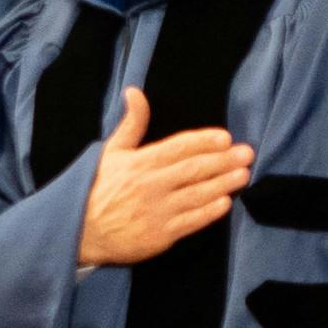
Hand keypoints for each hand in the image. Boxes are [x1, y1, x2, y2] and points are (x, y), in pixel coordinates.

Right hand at [78, 87, 253, 266]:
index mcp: (140, 163)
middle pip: (193, 170)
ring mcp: (156, 212)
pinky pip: (190, 222)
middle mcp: (150, 186)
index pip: (178, 148)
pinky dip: (209, 212)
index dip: (203, 141)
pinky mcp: (160, 235)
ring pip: (196, 195)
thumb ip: (131, 124)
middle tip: (247, 153)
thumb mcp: (110, 152)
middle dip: (223, 161)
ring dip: (223, 184)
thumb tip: (135, 92)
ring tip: (243, 174)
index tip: (225, 137)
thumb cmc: (98, 188)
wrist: (80, 231)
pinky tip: (225, 203)